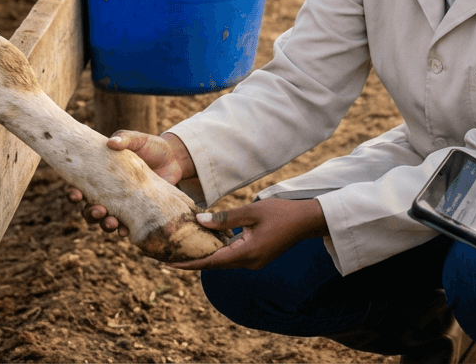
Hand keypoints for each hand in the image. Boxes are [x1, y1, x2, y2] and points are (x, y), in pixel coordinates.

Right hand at [67, 131, 196, 236]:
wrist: (174, 159)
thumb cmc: (150, 147)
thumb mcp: (138, 140)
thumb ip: (125, 138)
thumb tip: (112, 142)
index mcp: (100, 177)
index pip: (80, 188)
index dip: (73, 194)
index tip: (76, 194)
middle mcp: (108, 194)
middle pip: (89, 210)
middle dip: (90, 213)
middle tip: (99, 210)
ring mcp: (122, 205)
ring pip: (105, 221)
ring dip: (105, 224)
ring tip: (113, 223)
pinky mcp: (138, 212)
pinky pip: (127, 226)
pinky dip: (124, 230)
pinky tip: (125, 231)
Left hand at [169, 198, 326, 270]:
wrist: (307, 221)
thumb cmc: (282, 213)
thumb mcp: (251, 211)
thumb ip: (225, 218)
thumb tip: (199, 221)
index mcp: (246, 253)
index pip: (210, 262)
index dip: (188, 263)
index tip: (168, 264)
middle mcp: (248, 263)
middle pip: (214, 264)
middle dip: (193, 260)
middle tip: (169, 255)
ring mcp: (254, 263)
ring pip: (223, 261)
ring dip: (206, 256)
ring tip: (186, 248)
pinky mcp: (257, 258)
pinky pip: (233, 258)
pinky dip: (219, 252)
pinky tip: (210, 242)